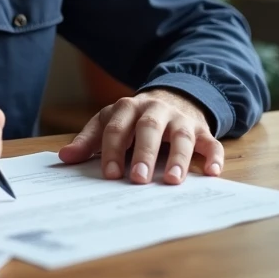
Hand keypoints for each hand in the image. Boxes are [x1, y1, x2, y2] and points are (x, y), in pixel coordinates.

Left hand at [58, 88, 221, 184]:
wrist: (173, 97)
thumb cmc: (135, 119)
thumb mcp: (110, 122)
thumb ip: (89, 140)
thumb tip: (64, 158)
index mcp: (128, 108)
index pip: (116, 128)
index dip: (112, 150)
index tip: (110, 174)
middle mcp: (155, 110)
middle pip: (149, 129)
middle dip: (143, 153)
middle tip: (138, 178)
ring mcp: (180, 119)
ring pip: (182, 136)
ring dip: (178, 158)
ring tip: (172, 180)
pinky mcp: (202, 130)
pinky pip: (211, 142)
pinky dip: (214, 156)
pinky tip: (213, 172)